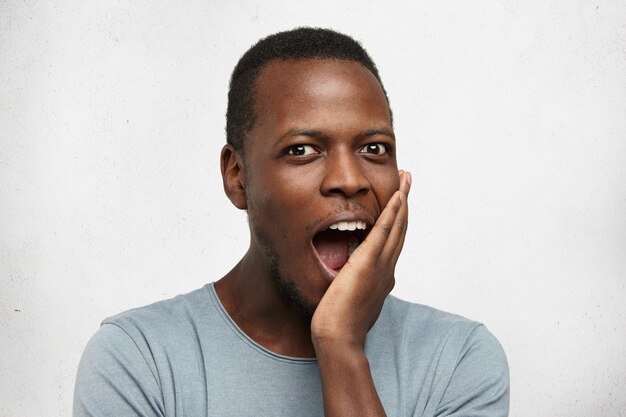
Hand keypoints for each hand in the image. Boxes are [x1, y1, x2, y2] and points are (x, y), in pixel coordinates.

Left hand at [311, 170, 411, 349]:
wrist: (338, 338)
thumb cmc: (339, 323)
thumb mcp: (351, 297)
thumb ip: (354, 282)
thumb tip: (348, 273)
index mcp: (382, 275)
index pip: (392, 241)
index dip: (397, 219)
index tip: (398, 201)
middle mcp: (387, 268)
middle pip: (400, 229)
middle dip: (404, 203)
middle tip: (408, 181)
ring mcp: (380, 265)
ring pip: (396, 226)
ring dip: (402, 200)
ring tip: (407, 179)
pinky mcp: (368, 264)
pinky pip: (384, 232)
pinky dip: (393, 213)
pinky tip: (398, 196)